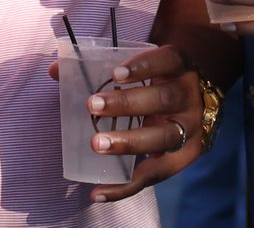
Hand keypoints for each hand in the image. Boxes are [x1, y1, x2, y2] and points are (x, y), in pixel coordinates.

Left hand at [41, 44, 208, 203]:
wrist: (199, 103)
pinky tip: (98, 192)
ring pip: (164, 137)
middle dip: (128, 104)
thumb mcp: (143, 66)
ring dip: (129, 143)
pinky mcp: (184, 158)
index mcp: (180, 67)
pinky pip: (156, 175)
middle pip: (165, 98)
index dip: (144, 66)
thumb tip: (55, 69)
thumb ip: (103, 66)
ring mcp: (191, 129)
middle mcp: (191, 97)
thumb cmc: (160, 80)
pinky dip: (126, 186)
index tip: (115, 73)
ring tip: (97, 145)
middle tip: (93, 106)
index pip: (167, 60)